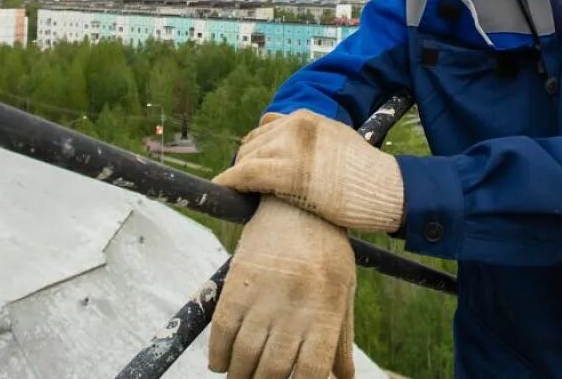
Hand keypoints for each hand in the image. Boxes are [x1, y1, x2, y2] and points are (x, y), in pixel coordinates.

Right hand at [208, 197, 355, 378]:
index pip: (311, 370)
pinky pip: (222, 328)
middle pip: (273, 368)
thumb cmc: (327, 249)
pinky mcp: (239, 281)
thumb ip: (341, 337)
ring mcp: (265, 294)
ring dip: (238, 376)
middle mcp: (295, 306)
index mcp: (325, 310)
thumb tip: (344, 378)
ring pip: (245, 354)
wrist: (297, 200)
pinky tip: (220, 363)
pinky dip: (218, 353)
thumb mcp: (343, 289)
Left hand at [216, 109, 404, 233]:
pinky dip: (231, 181)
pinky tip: (223, 190)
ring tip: (231, 189)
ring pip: (247, 157)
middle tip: (241, 182)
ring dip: (237, 174)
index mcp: (307, 118)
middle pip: (253, 142)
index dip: (256, 148)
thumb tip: (294, 150)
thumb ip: (313, 140)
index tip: (250, 162)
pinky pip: (247, 174)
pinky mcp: (289, 172)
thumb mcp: (338, 140)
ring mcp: (292, 147)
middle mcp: (296, 126)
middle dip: (245, 162)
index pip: (267, 126)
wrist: (386, 188)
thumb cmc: (366, 173)